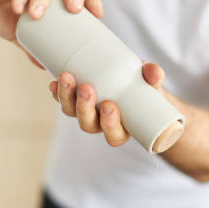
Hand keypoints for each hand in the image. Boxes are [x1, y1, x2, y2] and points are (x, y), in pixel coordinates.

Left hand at [49, 62, 164, 146]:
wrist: (132, 81)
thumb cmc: (145, 89)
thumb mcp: (152, 84)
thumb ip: (153, 77)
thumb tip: (154, 72)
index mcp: (122, 128)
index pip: (114, 135)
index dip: (109, 124)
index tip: (109, 105)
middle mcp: (100, 124)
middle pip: (88, 124)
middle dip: (84, 108)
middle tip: (87, 88)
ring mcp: (85, 112)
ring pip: (72, 112)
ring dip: (67, 97)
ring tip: (67, 77)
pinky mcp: (74, 98)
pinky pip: (62, 100)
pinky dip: (56, 92)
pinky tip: (53, 82)